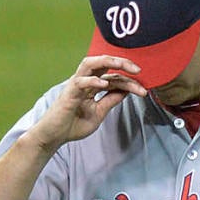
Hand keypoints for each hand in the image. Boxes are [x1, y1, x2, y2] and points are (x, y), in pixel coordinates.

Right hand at [27, 56, 146, 151]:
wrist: (55, 136)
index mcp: (92, 86)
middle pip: (103, 63)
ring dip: (109, 62)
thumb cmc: (73, 124)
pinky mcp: (69, 94)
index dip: (130, 82)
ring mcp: (76, 85)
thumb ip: (111, 100)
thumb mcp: (99, 112)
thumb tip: (127, 92)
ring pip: (90, 64)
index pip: (113, 77)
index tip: (144, 90)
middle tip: (139, 70)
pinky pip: (80, 82)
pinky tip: (105, 84)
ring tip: (125, 67)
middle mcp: (84, 81)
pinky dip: (93, 81)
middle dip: (122, 62)